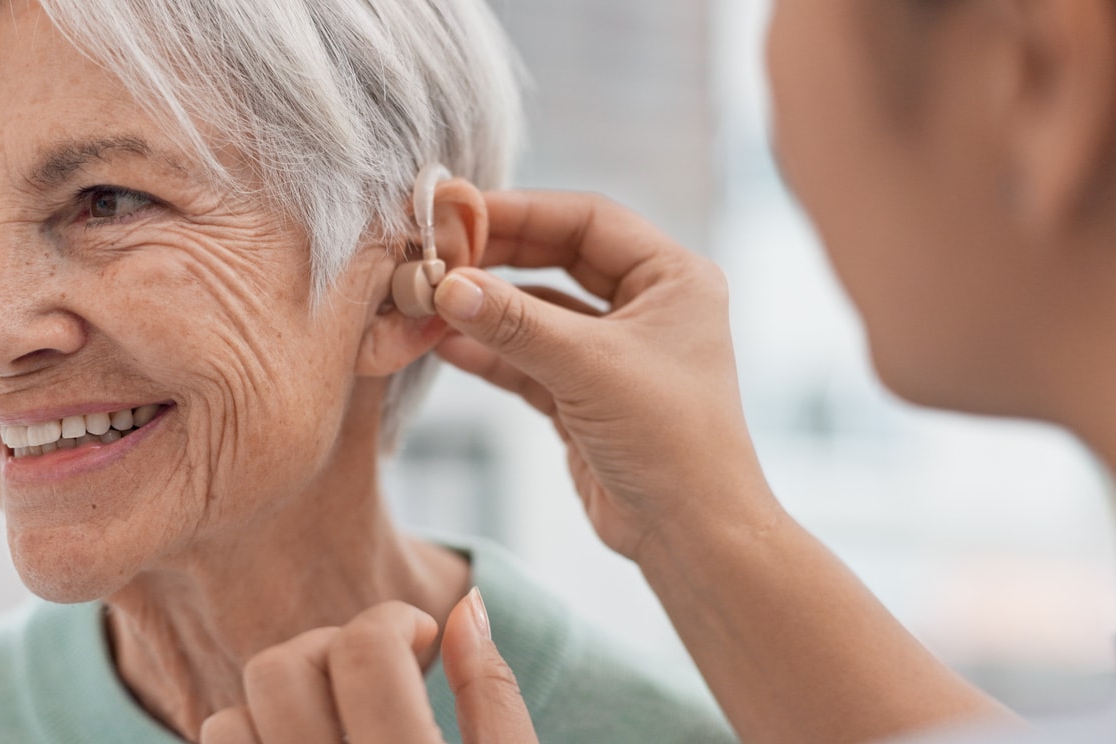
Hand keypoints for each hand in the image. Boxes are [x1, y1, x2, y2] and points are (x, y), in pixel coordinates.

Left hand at [201, 591, 537, 743]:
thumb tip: (466, 606)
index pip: (363, 652)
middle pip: (281, 671)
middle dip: (331, 649)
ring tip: (337, 717)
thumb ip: (495, 698)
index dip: (394, 621)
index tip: (421, 637)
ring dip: (283, 700)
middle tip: (377, 674)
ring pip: (229, 721)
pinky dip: (252, 737)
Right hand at [433, 190, 769, 558]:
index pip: (587, 220)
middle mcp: (647, 306)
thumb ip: (515, 322)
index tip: (458, 213)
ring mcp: (613, 352)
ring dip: (485, 308)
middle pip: (557, 258)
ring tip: (428, 299)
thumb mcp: (589, 368)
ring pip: (537, 311)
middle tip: (435, 252)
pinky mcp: (584, 395)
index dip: (521, 212)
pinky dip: (489, 352)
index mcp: (672, 278)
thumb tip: (447, 284)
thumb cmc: (669, 440)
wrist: (690, 535)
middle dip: (496, 258)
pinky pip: (528, 358)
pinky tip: (444, 344)